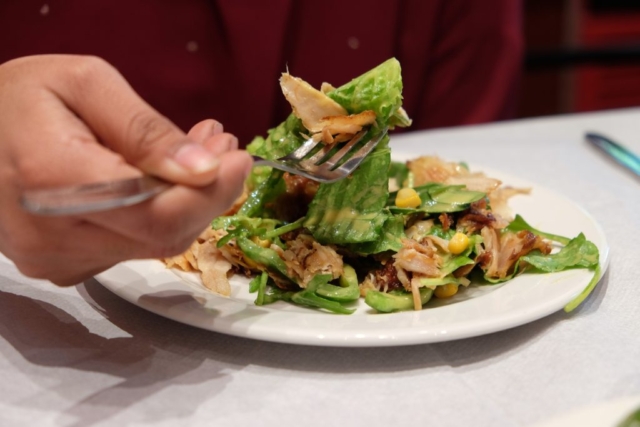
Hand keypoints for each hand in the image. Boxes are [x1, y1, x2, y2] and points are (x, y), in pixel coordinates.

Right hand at [0, 55, 252, 284]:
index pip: (156, 214)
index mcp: (53, 180)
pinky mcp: (65, 266)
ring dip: (187, 201)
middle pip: (163, 235)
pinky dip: (159, 214)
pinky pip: (133, 246)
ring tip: (195, 153)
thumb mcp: (85, 85)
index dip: (210, 193)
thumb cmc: (17, 99)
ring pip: (154, 244)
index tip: (238, 158)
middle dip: (207, 193)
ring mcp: (56, 258)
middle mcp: (52, 235)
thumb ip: (145, 130)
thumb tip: (204, 168)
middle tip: (222, 148)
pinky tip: (159, 178)